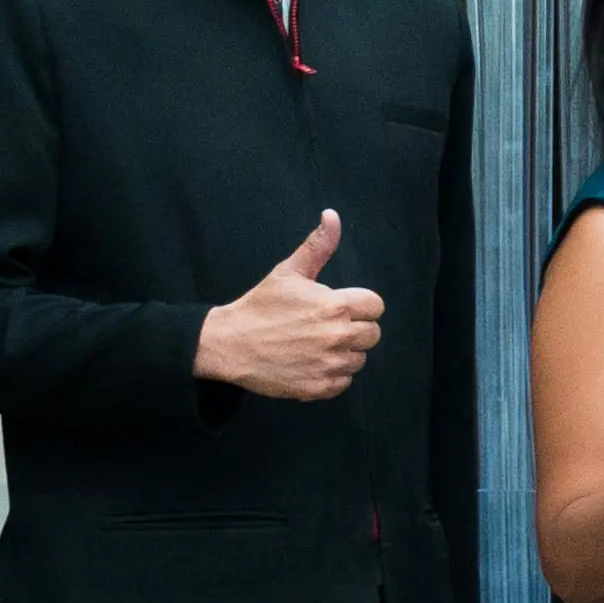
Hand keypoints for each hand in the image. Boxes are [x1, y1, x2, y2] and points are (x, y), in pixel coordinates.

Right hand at [191, 212, 382, 399]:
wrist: (228, 344)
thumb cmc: (259, 306)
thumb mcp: (288, 272)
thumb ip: (317, 246)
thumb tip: (332, 216)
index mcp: (335, 305)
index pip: (375, 306)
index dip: (359, 306)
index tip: (339, 307)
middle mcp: (338, 335)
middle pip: (372, 334)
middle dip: (353, 328)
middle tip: (323, 326)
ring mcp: (330, 364)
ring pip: (359, 359)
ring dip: (343, 353)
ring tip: (313, 345)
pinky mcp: (321, 387)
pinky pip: (344, 382)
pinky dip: (331, 375)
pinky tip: (309, 363)